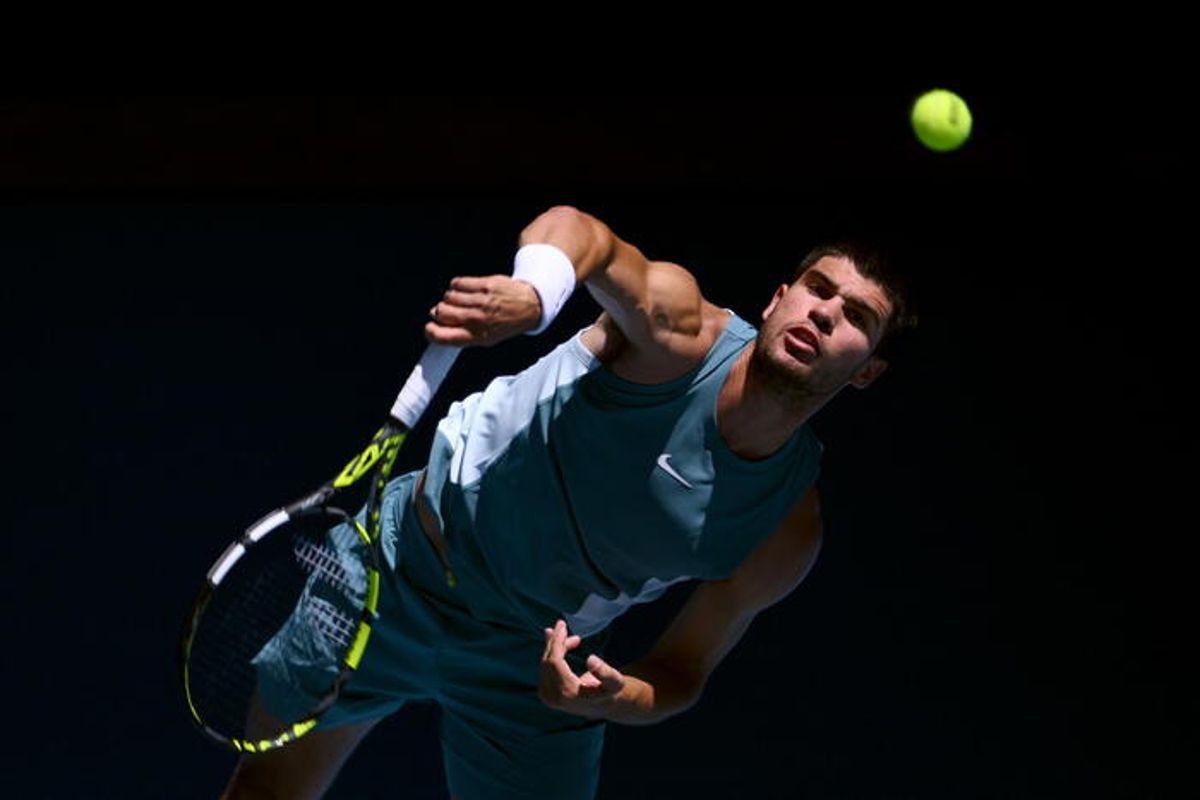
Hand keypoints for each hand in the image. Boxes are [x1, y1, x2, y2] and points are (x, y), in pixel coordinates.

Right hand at [424, 275, 541, 346]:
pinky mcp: (484, 285)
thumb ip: (461, 333)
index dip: (430, 331)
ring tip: (461, 300)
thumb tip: (436, 320)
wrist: (530, 305)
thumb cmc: (506, 323)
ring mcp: (482, 301)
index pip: (443, 336)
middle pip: (441, 313)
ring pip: (448, 297)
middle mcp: (478, 319)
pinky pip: (457, 283)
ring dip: (450, 298)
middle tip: (448, 311)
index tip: (430, 327)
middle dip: (440, 311)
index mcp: (477, 336)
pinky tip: (465, 290)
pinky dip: (457, 286)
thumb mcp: (486, 338)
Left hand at [538, 619, 625, 717]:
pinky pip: (544, 668)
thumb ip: (605, 672)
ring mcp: (547, 697)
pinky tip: (560, 644)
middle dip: (555, 641)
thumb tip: (590, 659)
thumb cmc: (611, 691)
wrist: (605, 706)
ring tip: (571, 638)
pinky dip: (551, 654)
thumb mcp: (615, 682)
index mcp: (567, 693)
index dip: (556, 641)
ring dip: (555, 647)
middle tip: (563, 624)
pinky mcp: (545, 694)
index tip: (562, 624)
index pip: (554, 662)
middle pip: (547, 661)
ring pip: (545, 663)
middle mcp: (553, 697)